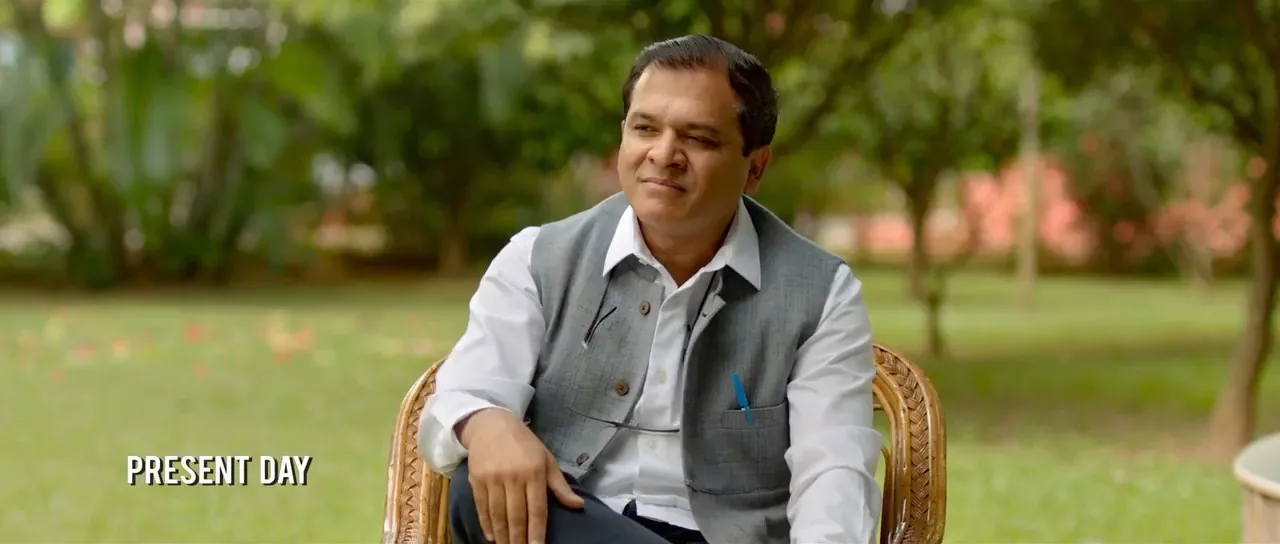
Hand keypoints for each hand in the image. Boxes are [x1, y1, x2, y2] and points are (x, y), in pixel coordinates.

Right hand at [458, 408, 585, 543]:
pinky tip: (492, 537)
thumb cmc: (524, 444)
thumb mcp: (546, 460)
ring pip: (498, 514)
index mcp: (534, 472)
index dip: (537, 532)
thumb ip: (560, 486)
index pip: (536, 509)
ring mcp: (492, 478)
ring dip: (503, 535)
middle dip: (519, 539)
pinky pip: (481, 507)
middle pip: (516, 516)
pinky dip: (486, 524)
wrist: (491, 425)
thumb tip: (578, 505)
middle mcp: (513, 476)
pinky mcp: (476, 479)